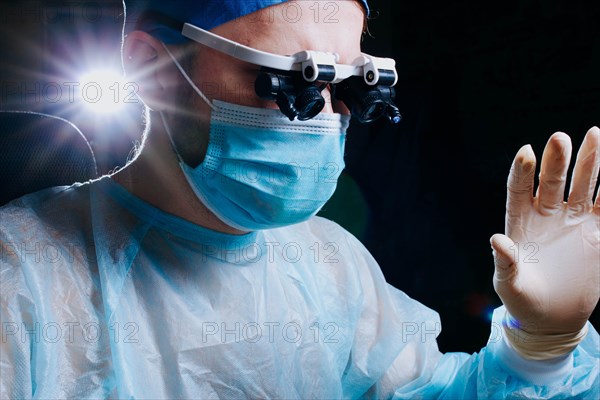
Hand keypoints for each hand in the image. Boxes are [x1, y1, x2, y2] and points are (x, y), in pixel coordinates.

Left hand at [490, 127, 599, 357]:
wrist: (551, 319)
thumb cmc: (521, 300)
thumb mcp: (509, 285)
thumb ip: (505, 262)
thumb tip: (495, 240)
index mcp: (519, 223)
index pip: (518, 190)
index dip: (522, 172)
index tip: (526, 152)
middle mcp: (546, 216)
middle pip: (551, 181)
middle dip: (556, 160)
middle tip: (560, 138)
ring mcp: (572, 222)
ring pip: (582, 186)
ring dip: (589, 163)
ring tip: (596, 134)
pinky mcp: (595, 234)